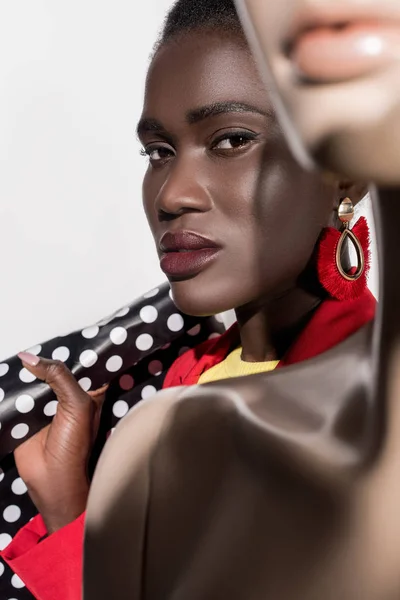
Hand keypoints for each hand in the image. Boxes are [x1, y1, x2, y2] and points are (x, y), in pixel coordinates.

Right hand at [14, 352, 107, 533]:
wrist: (51, 479)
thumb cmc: (75, 446)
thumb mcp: (76, 404)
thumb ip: (59, 376)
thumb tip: (30, 358)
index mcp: (89, 392)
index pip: (87, 363)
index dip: (81, 347)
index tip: (74, 327)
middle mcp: (68, 395)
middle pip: (56, 368)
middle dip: (47, 357)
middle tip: (35, 337)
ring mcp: (46, 404)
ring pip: (36, 379)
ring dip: (27, 372)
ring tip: (19, 353)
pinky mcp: (26, 414)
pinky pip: (18, 395)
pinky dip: (12, 387)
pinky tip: (8, 373)